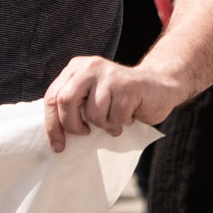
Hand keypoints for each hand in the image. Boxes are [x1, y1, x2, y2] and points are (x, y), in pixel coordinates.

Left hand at [41, 56, 188, 146]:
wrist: (159, 85)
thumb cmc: (120, 97)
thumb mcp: (92, 94)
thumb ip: (73, 104)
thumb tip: (53, 133)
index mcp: (76, 68)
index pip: (52, 97)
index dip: (52, 125)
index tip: (58, 146)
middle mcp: (90, 67)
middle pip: (65, 101)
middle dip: (72, 126)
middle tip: (85, 133)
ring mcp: (110, 75)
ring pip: (92, 114)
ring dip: (104, 124)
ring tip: (115, 117)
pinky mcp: (129, 86)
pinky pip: (114, 117)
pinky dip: (120, 123)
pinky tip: (129, 115)